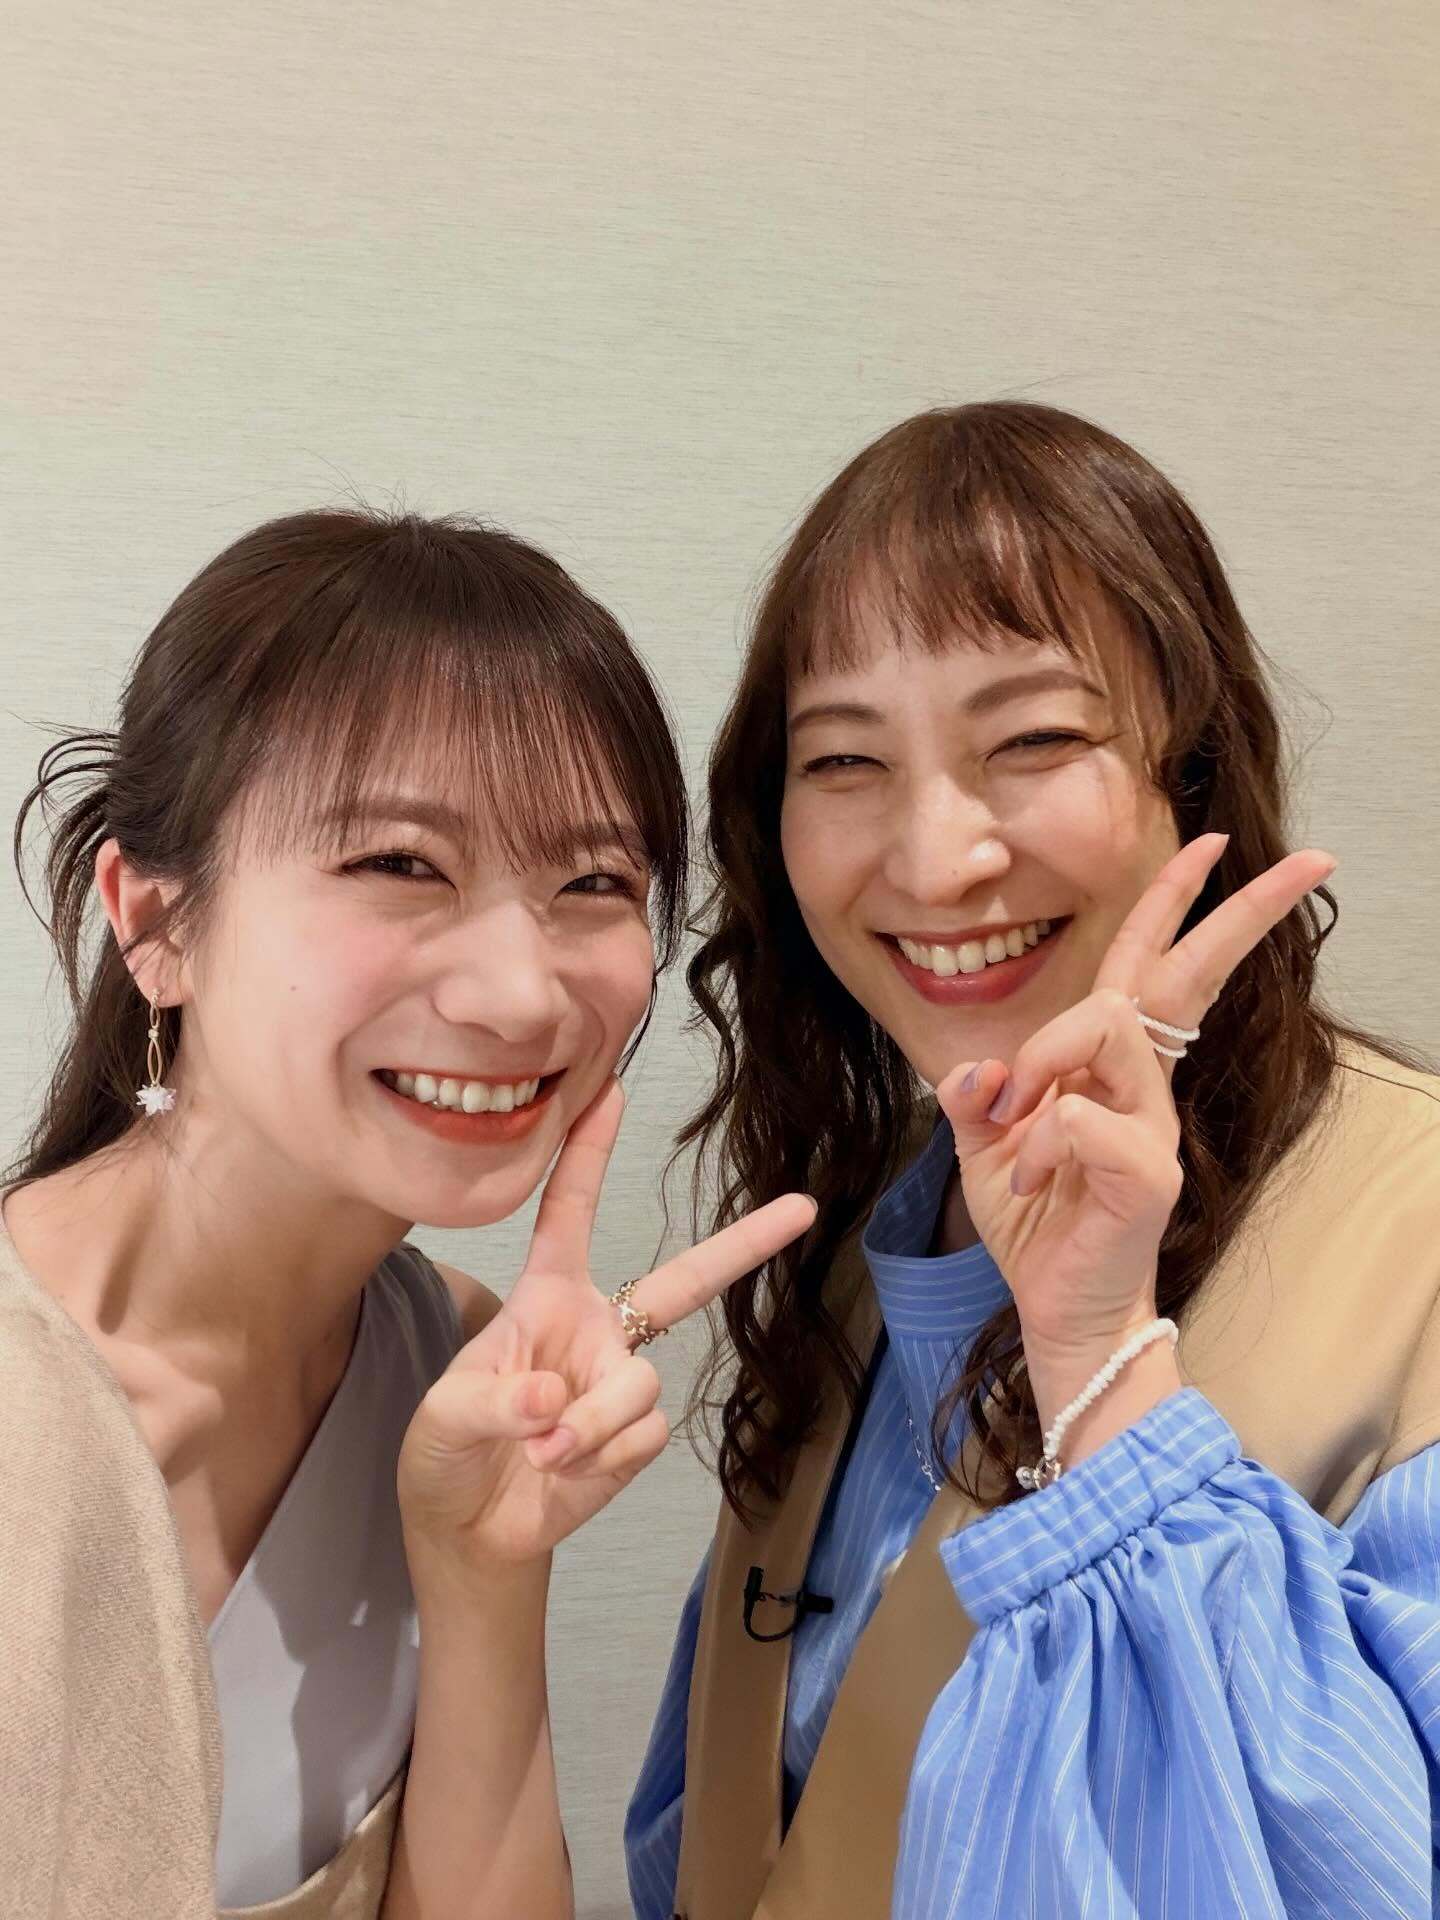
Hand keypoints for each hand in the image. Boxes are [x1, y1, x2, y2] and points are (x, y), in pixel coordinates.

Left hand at [397, 1078, 815, 1580]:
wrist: (469, 1530)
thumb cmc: (446, 1450)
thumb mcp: (444, 1416)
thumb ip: (492, 1400)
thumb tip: (551, 1402)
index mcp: (545, 1298)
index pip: (568, 1214)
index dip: (587, 1152)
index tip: (610, 1091)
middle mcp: (596, 1330)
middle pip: (684, 1281)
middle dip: (746, 1244)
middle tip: (804, 1207)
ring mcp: (621, 1383)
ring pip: (641, 1385)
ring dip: (590, 1424)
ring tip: (541, 1452)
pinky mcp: (636, 1438)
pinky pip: (644, 1435)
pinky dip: (600, 1457)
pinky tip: (563, 1471)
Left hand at [934, 834, 1335, 1420]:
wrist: (1057, 1308)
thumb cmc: (1035, 1223)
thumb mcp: (984, 1146)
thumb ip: (978, 1094)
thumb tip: (981, 1067)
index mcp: (1110, 1069)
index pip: (1145, 966)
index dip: (1172, 903)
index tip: (1210, 843)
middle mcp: (1144, 1086)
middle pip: (1186, 974)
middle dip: (1240, 911)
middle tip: (1308, 861)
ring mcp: (1154, 1126)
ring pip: (1103, 1026)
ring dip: (1042, 1065)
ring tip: (1021, 1133)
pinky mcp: (1148, 1174)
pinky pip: (1079, 1117)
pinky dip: (1033, 1143)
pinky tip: (1027, 1181)